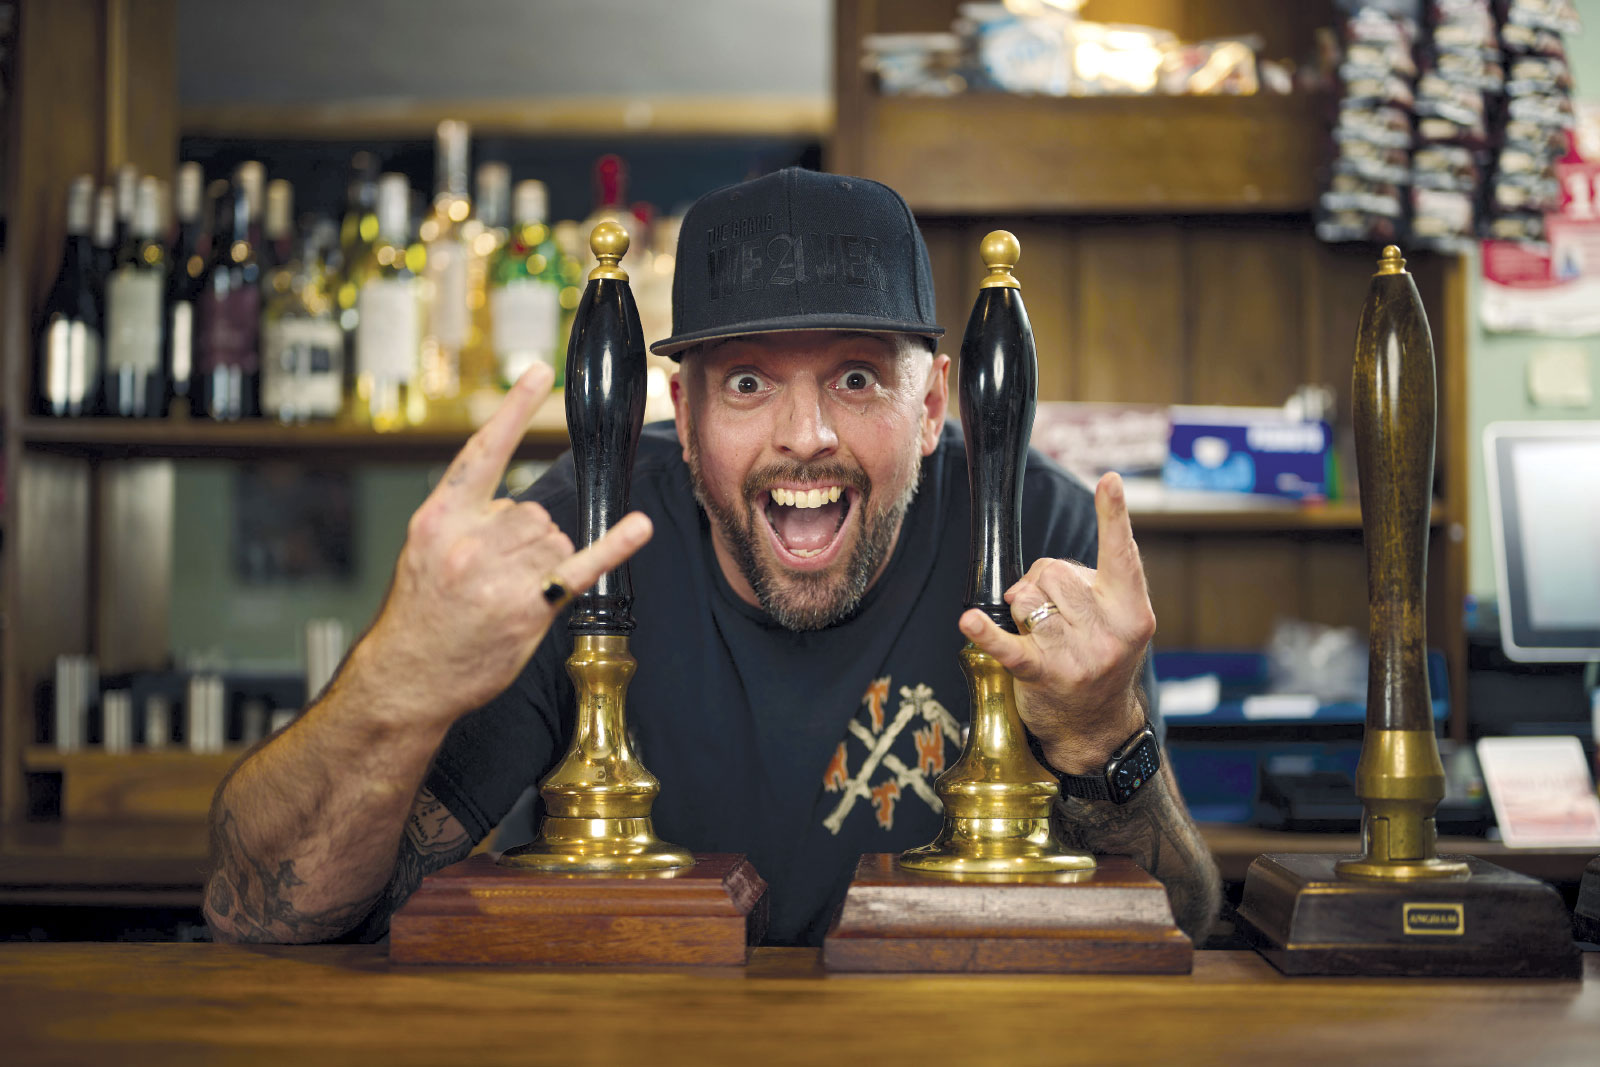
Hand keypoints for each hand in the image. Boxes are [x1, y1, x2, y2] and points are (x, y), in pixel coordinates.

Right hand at [359, 365, 652, 728]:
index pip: (483, 451)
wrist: (407, 677)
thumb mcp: (424, 551)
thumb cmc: (419, 615)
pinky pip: (581, 566)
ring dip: (542, 562)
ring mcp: (499, 575)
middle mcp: (470, 541)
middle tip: (495, 575)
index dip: (514, 410)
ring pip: (554, 538)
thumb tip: (520, 507)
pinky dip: (615, 546)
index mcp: (440, 518)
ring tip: (506, 594)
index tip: (539, 371)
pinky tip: (638, 527)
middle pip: (533, 509)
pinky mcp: (528, 608)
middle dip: (525, 539)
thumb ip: (467, 518)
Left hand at [959, 472, 1154, 775]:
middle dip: (1042, 583)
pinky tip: (969, 622)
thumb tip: (1039, 576)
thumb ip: (1090, 585)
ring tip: (1039, 634)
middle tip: (1053, 614)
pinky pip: (1009, 646)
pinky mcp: (1043, 676)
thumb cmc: (1099, 659)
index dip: (1113, 515)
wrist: (1096, 726)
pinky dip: (985, 633)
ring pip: (1028, 598)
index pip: (1122, 555)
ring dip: (1022, 609)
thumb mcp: (1114, 621)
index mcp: (1132, 612)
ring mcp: (1078, 657)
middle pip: (1055, 571)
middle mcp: (1110, 633)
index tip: (1109, 481)